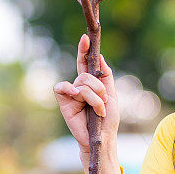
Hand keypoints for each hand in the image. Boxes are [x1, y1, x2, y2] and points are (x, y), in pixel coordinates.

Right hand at [53, 34, 119, 152]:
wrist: (103, 136)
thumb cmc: (108, 118)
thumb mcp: (112, 93)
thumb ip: (106, 74)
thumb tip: (99, 56)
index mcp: (91, 82)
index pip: (86, 62)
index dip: (85, 50)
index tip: (86, 37)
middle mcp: (80, 86)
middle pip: (86, 73)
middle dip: (99, 86)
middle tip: (105, 101)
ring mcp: (71, 94)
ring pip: (81, 82)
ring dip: (94, 96)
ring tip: (98, 110)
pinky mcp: (64, 103)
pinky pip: (62, 88)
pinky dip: (71, 89)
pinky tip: (77, 95)